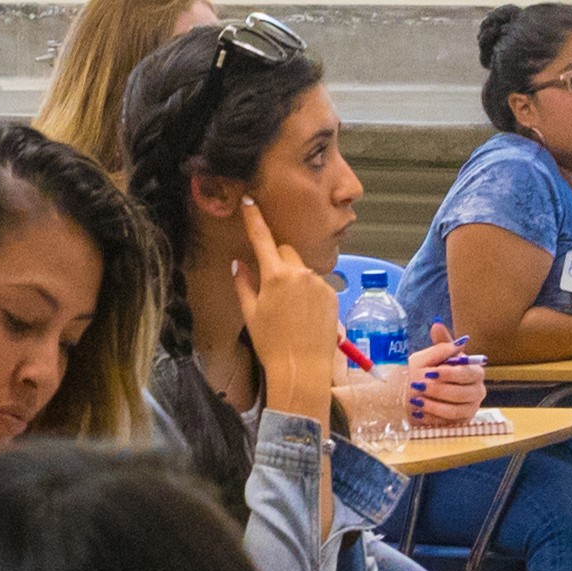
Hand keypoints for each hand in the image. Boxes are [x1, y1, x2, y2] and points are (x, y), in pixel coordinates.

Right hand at [240, 223, 344, 411]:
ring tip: (289, 310)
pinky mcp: (331, 294)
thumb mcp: (250, 313)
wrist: (302, 368)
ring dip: (293, 279)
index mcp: (275, 276)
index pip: (262, 238)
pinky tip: (303, 315)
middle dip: (276, 260)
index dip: (254, 218)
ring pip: (301, 269)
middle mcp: (299, 273)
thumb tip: (240, 263)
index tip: (250, 201)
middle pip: (285, 252)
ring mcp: (319, 283)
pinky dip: (308, 292)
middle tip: (269, 285)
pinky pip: (316, 284)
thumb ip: (244, 283)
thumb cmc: (271, 344)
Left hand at [405, 336, 485, 426]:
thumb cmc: (429, 373)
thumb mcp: (430, 357)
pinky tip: (420, 412)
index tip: (430, 372)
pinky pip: (449, 423)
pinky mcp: (462, 422)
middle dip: (439, 390)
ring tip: (417, 400)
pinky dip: (434, 417)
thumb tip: (437, 325)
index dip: (449, 373)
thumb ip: (438, 343)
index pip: (467, 372)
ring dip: (435, 405)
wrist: (419, 395)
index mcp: (474, 370)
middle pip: (463, 393)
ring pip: (456, 409)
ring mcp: (471, 408)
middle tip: (420, 387)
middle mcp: (477, 390)